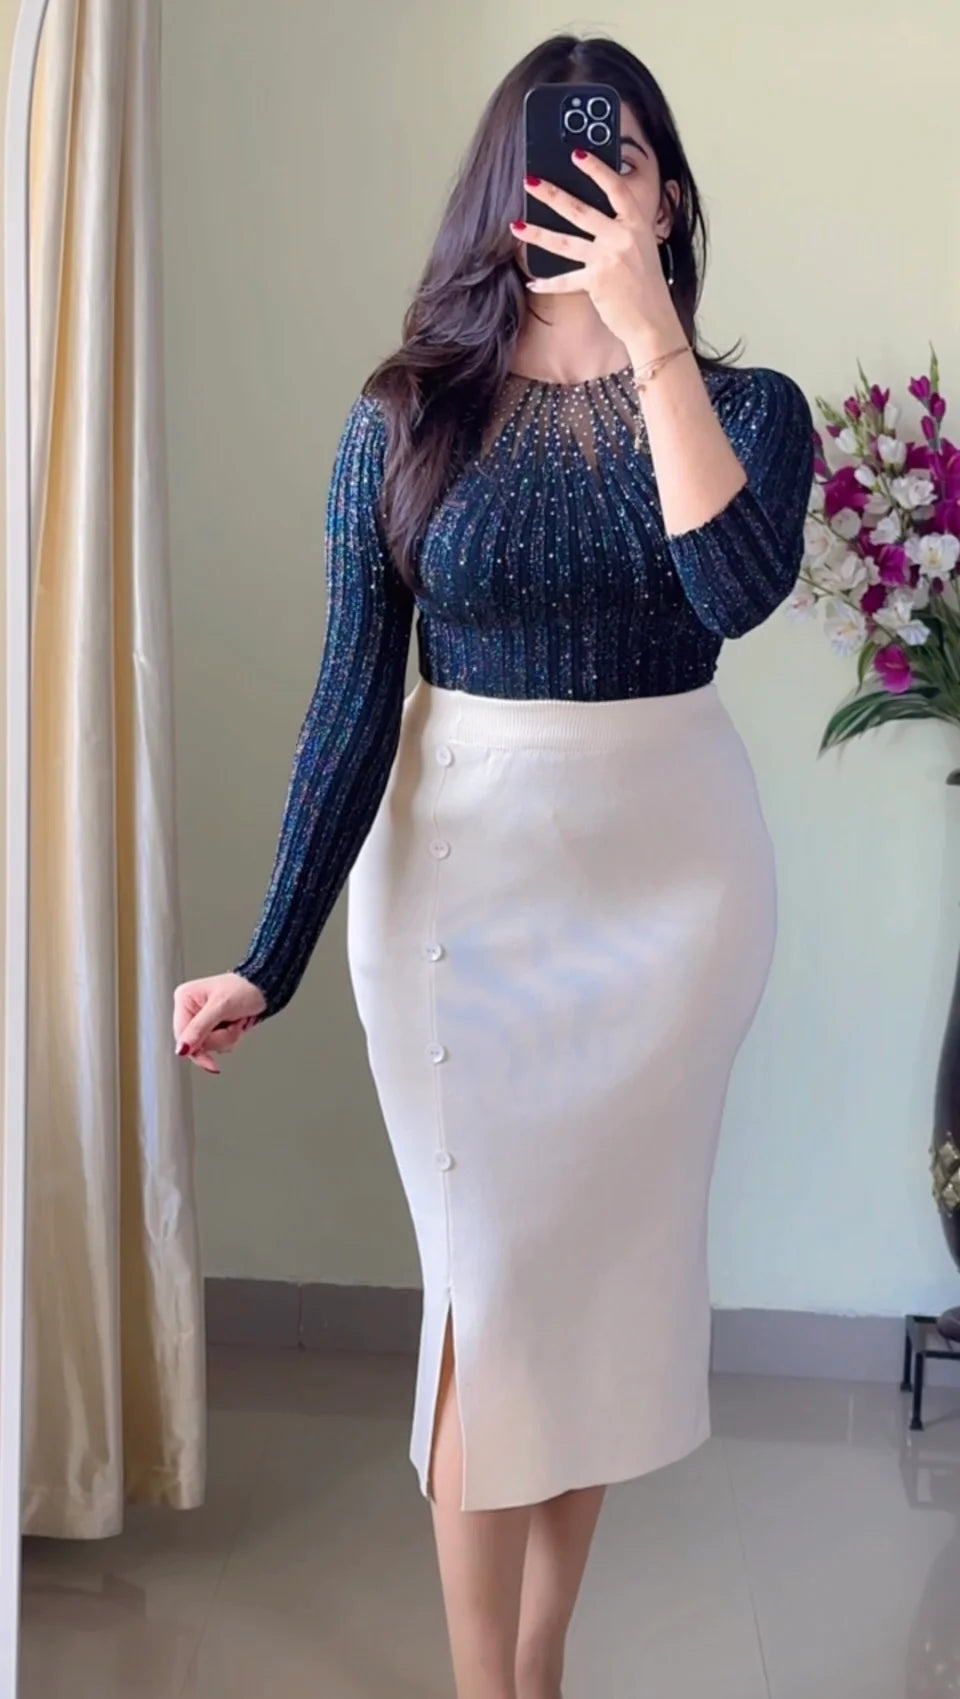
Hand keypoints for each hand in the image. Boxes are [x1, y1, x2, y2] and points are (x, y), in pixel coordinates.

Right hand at [172, 971, 266, 1074]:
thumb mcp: (221, 1007)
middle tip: (234, 1025)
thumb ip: (199, 1028)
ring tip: (237, 1021)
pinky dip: (231, 1037)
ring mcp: (202, 1019)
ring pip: (209, 1045)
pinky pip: (218, 1044)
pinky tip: (237, 1024)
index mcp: (185, 998)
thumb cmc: (244, 988)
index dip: (196, 1051)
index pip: (181, 1035)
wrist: (264, 989)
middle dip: (219, 1038)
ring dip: (228, 1037)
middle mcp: (190, 1009)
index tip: (210, 1064)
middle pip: (196, 1043)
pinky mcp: (213, 1026)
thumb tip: (182, 1048)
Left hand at [513, 151, 681, 357]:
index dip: (596, 169)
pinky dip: (548, 283)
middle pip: (580, 210)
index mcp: (637, 223)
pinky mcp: (596, 282)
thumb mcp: (642, 248)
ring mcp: (608, 259)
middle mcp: (622, 237)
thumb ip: (623, 229)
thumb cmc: (648, 285)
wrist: (654, 320)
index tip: (576, 154)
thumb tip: (591, 215)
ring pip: (565, 242)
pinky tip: (532, 280)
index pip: (615, 188)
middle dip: (551, 195)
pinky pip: (565, 280)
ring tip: (516, 225)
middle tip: (529, 182)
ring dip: (538, 233)